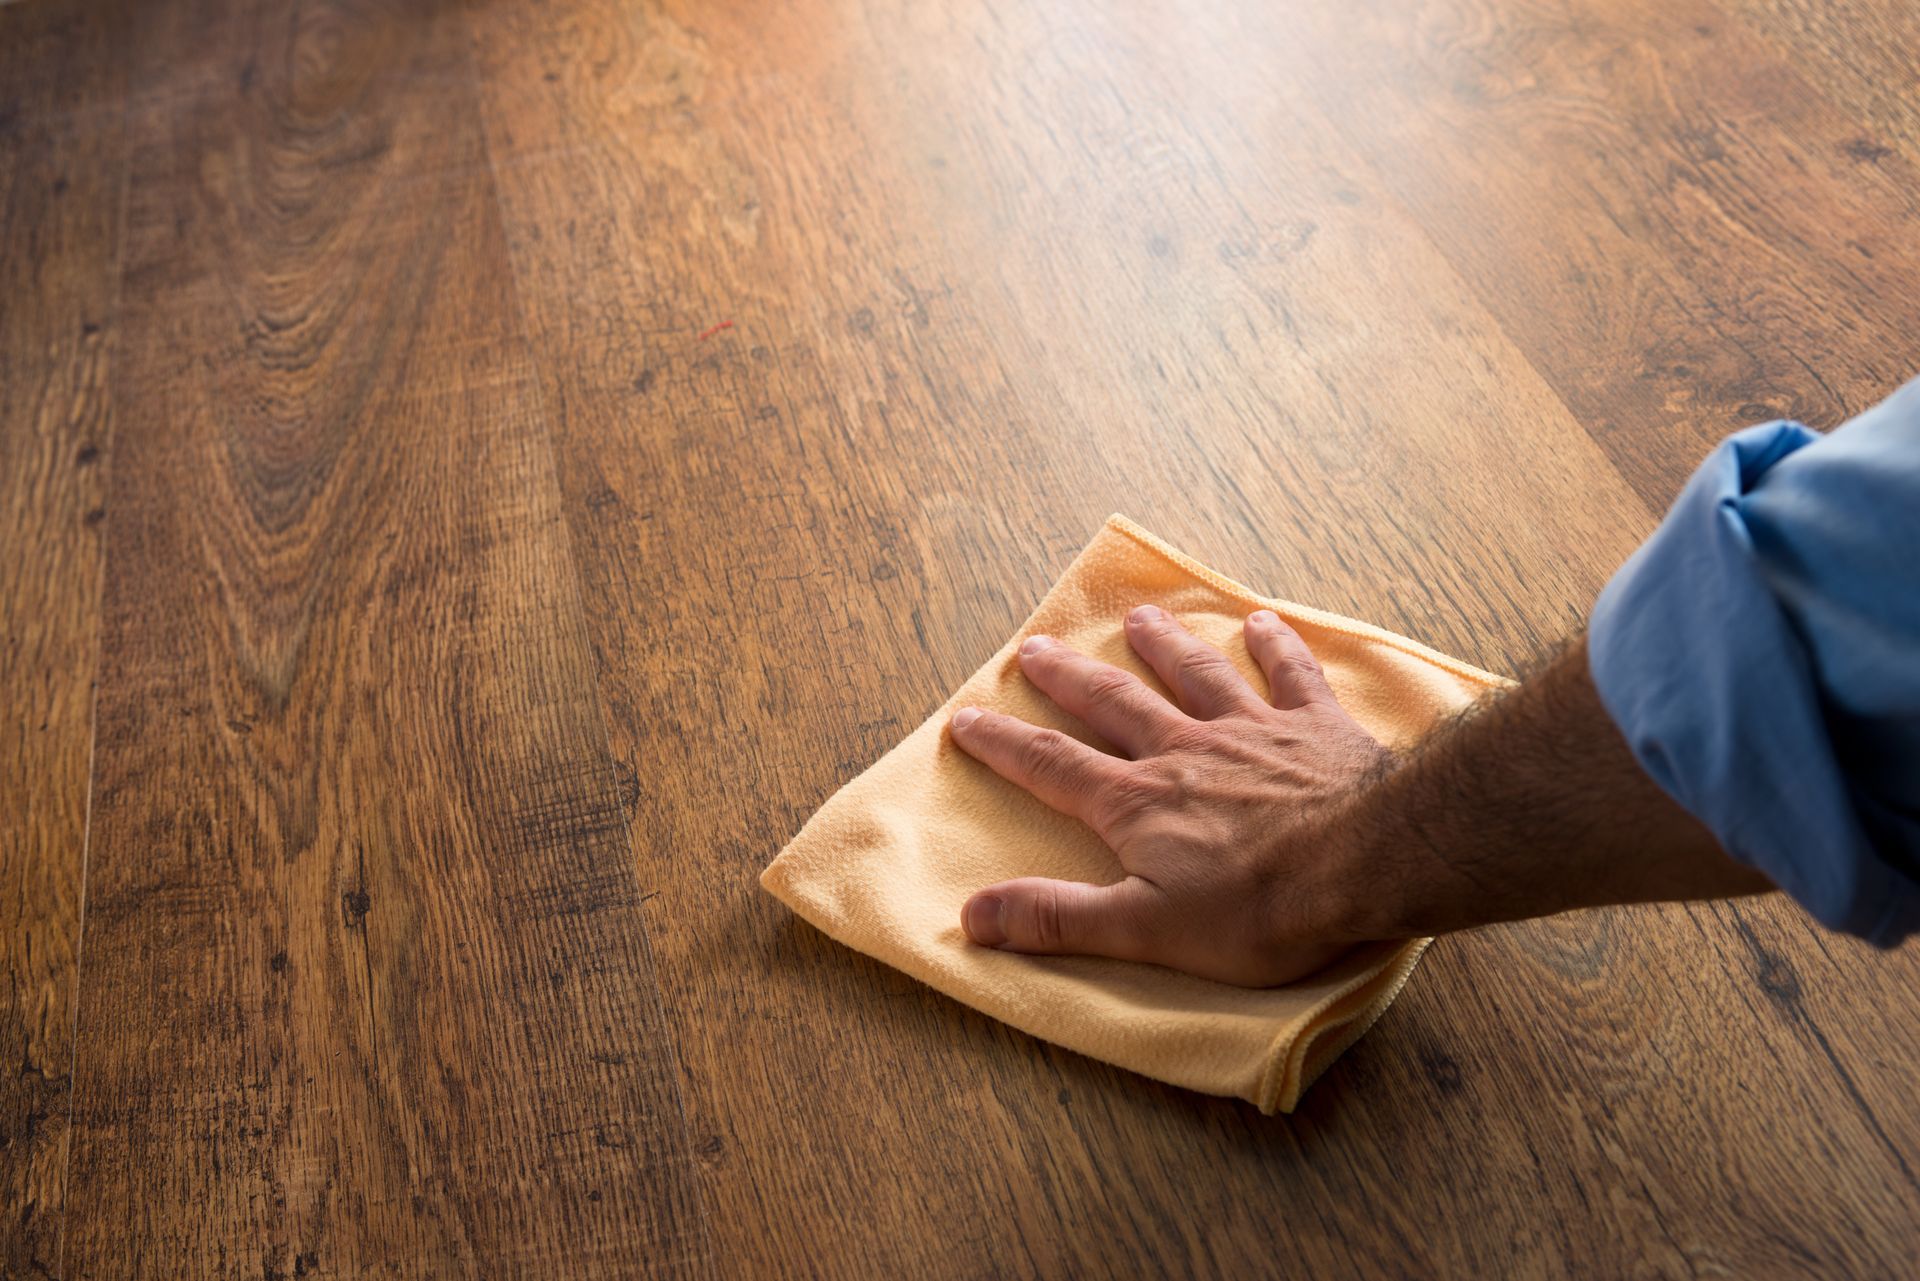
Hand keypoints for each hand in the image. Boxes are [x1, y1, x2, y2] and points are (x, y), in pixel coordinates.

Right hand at [948, 604, 1392, 985]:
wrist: (1369, 862)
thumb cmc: (1259, 909)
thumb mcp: (1144, 930)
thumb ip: (1058, 918)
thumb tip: (972, 914)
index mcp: (1138, 803)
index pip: (1052, 766)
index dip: (1004, 743)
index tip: (966, 717)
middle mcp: (1185, 751)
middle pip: (1114, 703)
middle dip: (1068, 678)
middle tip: (1034, 648)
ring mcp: (1252, 731)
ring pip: (1195, 675)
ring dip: (1164, 645)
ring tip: (1140, 619)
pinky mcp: (1316, 728)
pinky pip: (1290, 675)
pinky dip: (1275, 647)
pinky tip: (1262, 622)